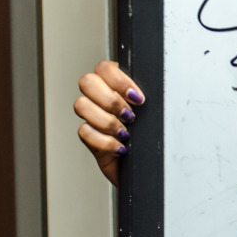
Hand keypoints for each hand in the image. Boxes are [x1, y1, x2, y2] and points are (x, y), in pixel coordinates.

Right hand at [74, 60, 144, 185]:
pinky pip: (84, 131)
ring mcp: (92, 116)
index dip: (119, 82)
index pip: (105, 68)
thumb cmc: (154, 137)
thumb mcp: (156, 113)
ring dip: (107, 121)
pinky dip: (104, 142)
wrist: (150, 168)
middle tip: (130, 116)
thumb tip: (146, 92)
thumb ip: (150, 96)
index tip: (138, 99)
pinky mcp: (89, 137)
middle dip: (110, 100)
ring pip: (81, 105)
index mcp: (117, 84)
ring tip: (126, 134)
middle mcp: (101, 97)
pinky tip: (121, 148)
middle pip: (87, 81)